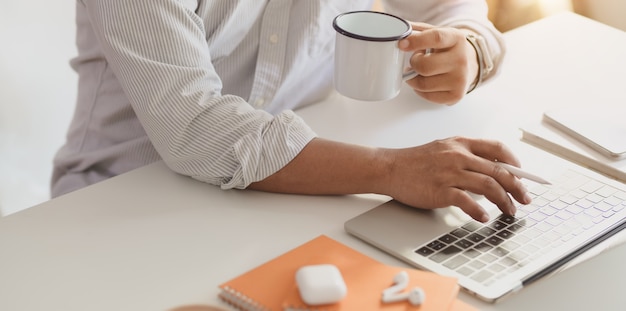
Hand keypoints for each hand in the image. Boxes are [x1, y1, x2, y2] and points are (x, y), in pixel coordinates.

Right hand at [379, 137, 530, 221]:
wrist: (390, 168)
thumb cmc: (415, 162)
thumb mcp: (443, 149)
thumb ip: (466, 156)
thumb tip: (491, 170)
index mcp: (461, 144)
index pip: (498, 149)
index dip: (516, 163)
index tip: (523, 176)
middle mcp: (458, 156)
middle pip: (499, 171)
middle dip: (517, 188)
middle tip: (524, 199)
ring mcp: (450, 173)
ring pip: (489, 186)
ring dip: (504, 201)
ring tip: (509, 211)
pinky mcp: (441, 190)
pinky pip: (467, 202)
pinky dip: (480, 211)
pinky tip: (484, 217)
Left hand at [399, 23, 478, 104]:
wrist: (468, 64)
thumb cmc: (446, 49)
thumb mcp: (436, 33)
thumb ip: (417, 30)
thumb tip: (398, 30)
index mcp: (456, 38)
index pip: (436, 38)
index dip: (416, 41)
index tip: (401, 44)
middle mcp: (461, 59)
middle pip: (425, 66)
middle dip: (414, 63)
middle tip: (416, 60)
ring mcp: (460, 79)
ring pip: (423, 84)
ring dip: (415, 79)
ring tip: (421, 71)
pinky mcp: (456, 95)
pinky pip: (427, 96)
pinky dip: (421, 90)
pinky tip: (427, 81)